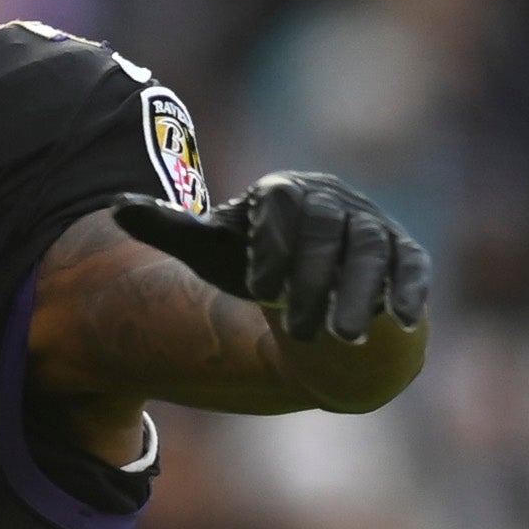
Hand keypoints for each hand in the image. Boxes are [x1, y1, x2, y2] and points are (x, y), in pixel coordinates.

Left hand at [127, 169, 428, 351]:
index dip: (273, 247)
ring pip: (372, 249)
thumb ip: (171, 228)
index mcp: (285, 191)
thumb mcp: (211, 249)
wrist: (310, 284)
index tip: (258, 292)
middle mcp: (333, 201)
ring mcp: (373, 225)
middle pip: (330, 230)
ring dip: (362, 293)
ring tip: (345, 337)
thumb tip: (116, 207)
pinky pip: (412, 266)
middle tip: (301, 332)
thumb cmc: (255, 264)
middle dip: (316, 282)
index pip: (283, 207)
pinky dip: (409, 290)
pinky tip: (402, 322)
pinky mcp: (404, 253)